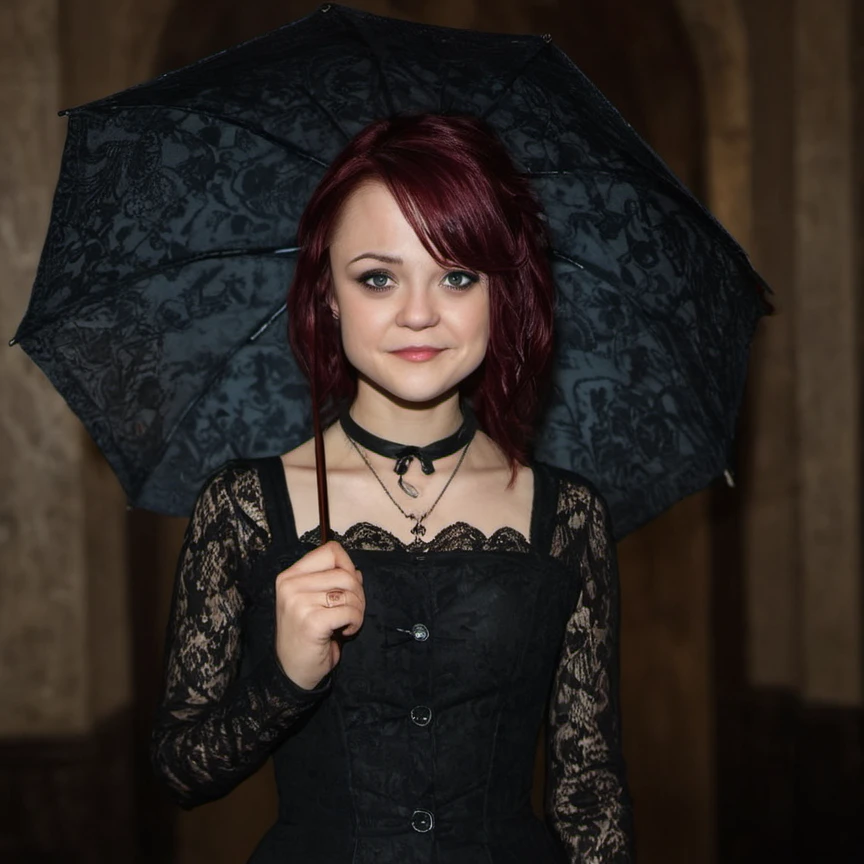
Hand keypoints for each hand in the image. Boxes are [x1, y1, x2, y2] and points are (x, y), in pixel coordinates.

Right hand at [273, 540, 364, 690]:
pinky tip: (344, 632)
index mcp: (290, 576)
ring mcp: (298, 602)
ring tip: (347, 623)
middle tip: (351, 612)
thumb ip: (333, 582)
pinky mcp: (312, 621)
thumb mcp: (315, 602)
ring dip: (357, 610)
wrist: (292, 672)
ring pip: (350, 592)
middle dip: (358, 593)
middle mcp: (290, 585)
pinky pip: (350, 611)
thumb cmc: (307, 635)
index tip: (346, 587)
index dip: (347, 566)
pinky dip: (355, 623)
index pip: (330, 550)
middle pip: (345, 572)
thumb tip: (356, 570)